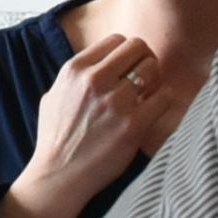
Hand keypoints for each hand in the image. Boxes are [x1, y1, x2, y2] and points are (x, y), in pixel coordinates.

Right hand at [0, 33, 183, 217]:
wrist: (59, 176)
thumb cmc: (55, 139)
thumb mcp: (53, 96)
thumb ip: (75, 77)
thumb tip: (99, 62)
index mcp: (74, 70)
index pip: (115, 40)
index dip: (124, 53)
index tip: (125, 69)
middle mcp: (95, 81)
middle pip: (138, 47)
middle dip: (143, 60)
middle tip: (142, 78)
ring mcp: (115, 102)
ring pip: (153, 68)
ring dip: (154, 80)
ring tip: (147, 95)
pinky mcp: (133, 125)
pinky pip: (164, 97)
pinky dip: (162, 101)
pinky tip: (153, 110)